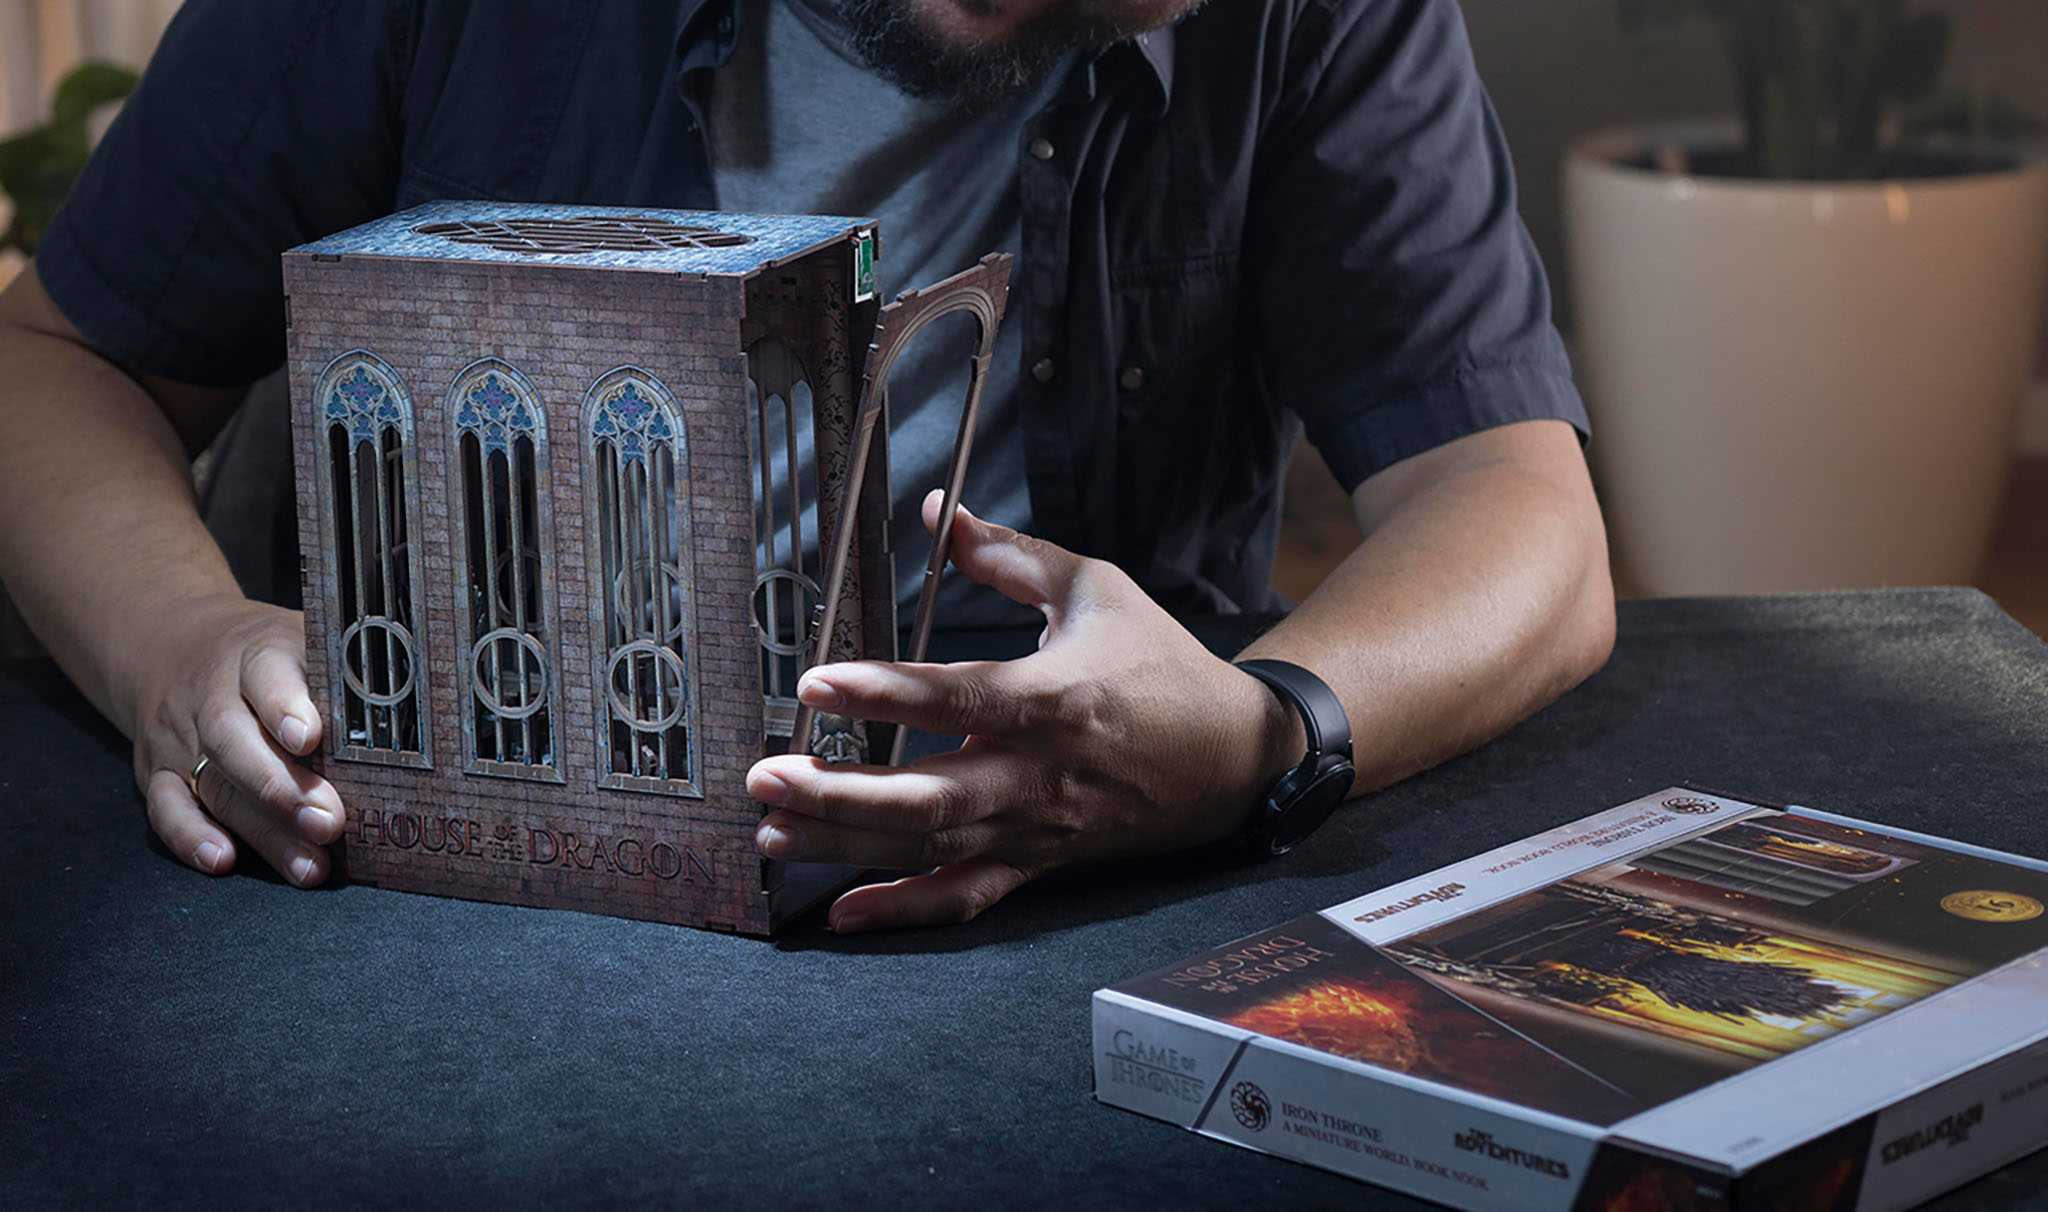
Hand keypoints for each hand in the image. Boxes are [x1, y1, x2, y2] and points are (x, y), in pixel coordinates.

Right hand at [128, 594, 342, 884]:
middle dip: (282, 787)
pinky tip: (223, 860)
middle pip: (234, 739)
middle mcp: (212, 695)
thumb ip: (348, 671)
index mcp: (257, 653)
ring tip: (310, 866)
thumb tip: (423, 704)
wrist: (174, 643)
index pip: (267, 673)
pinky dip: (189, 836)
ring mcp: (180, 736)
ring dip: (262, 830)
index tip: (310, 737)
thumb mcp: (307, 641)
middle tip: (329, 822)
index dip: (285, 705)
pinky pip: (165, 807)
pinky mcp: (156, 772)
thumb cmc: (272, 656)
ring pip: (214, 783)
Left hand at [748, 491, 1297, 932]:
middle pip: (928, 797)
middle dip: (837, 793)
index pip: (954, 696)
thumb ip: (1010, 553)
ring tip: (770, 831)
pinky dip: (905, 910)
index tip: (813, 683)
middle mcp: (1039, 774)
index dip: (881, 692)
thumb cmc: (1160, 662)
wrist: (1234, 756)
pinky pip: (966, 896)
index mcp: (1053, 697)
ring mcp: (1037, 828)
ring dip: (845, 846)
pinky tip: (840, 910)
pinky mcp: (1040, 862)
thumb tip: (938, 513)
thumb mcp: (1096, 588)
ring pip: (931, 850)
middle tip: (764, 775)